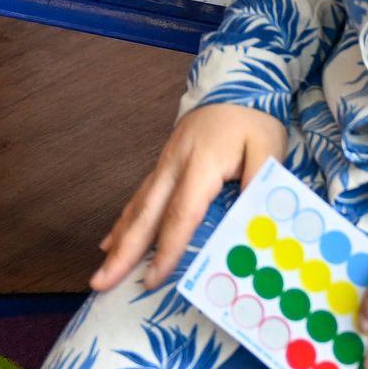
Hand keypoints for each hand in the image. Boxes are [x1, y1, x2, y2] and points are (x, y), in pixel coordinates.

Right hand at [93, 102, 286, 293]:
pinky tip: (109, 242)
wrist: (233, 85)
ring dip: (117, 244)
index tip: (152, 279)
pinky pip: (139, 199)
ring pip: (136, 209)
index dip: (166, 250)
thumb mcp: (268, 148)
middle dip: (122, 253)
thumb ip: (259, 182)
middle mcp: (174, 167)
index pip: (181, 215)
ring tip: (100, 273)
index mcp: (201, 165)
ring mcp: (164, 166)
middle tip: (99, 283)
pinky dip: (123, 223)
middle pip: (144, 216)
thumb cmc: (252, 120)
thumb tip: (251, 221)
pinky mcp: (163, 166)